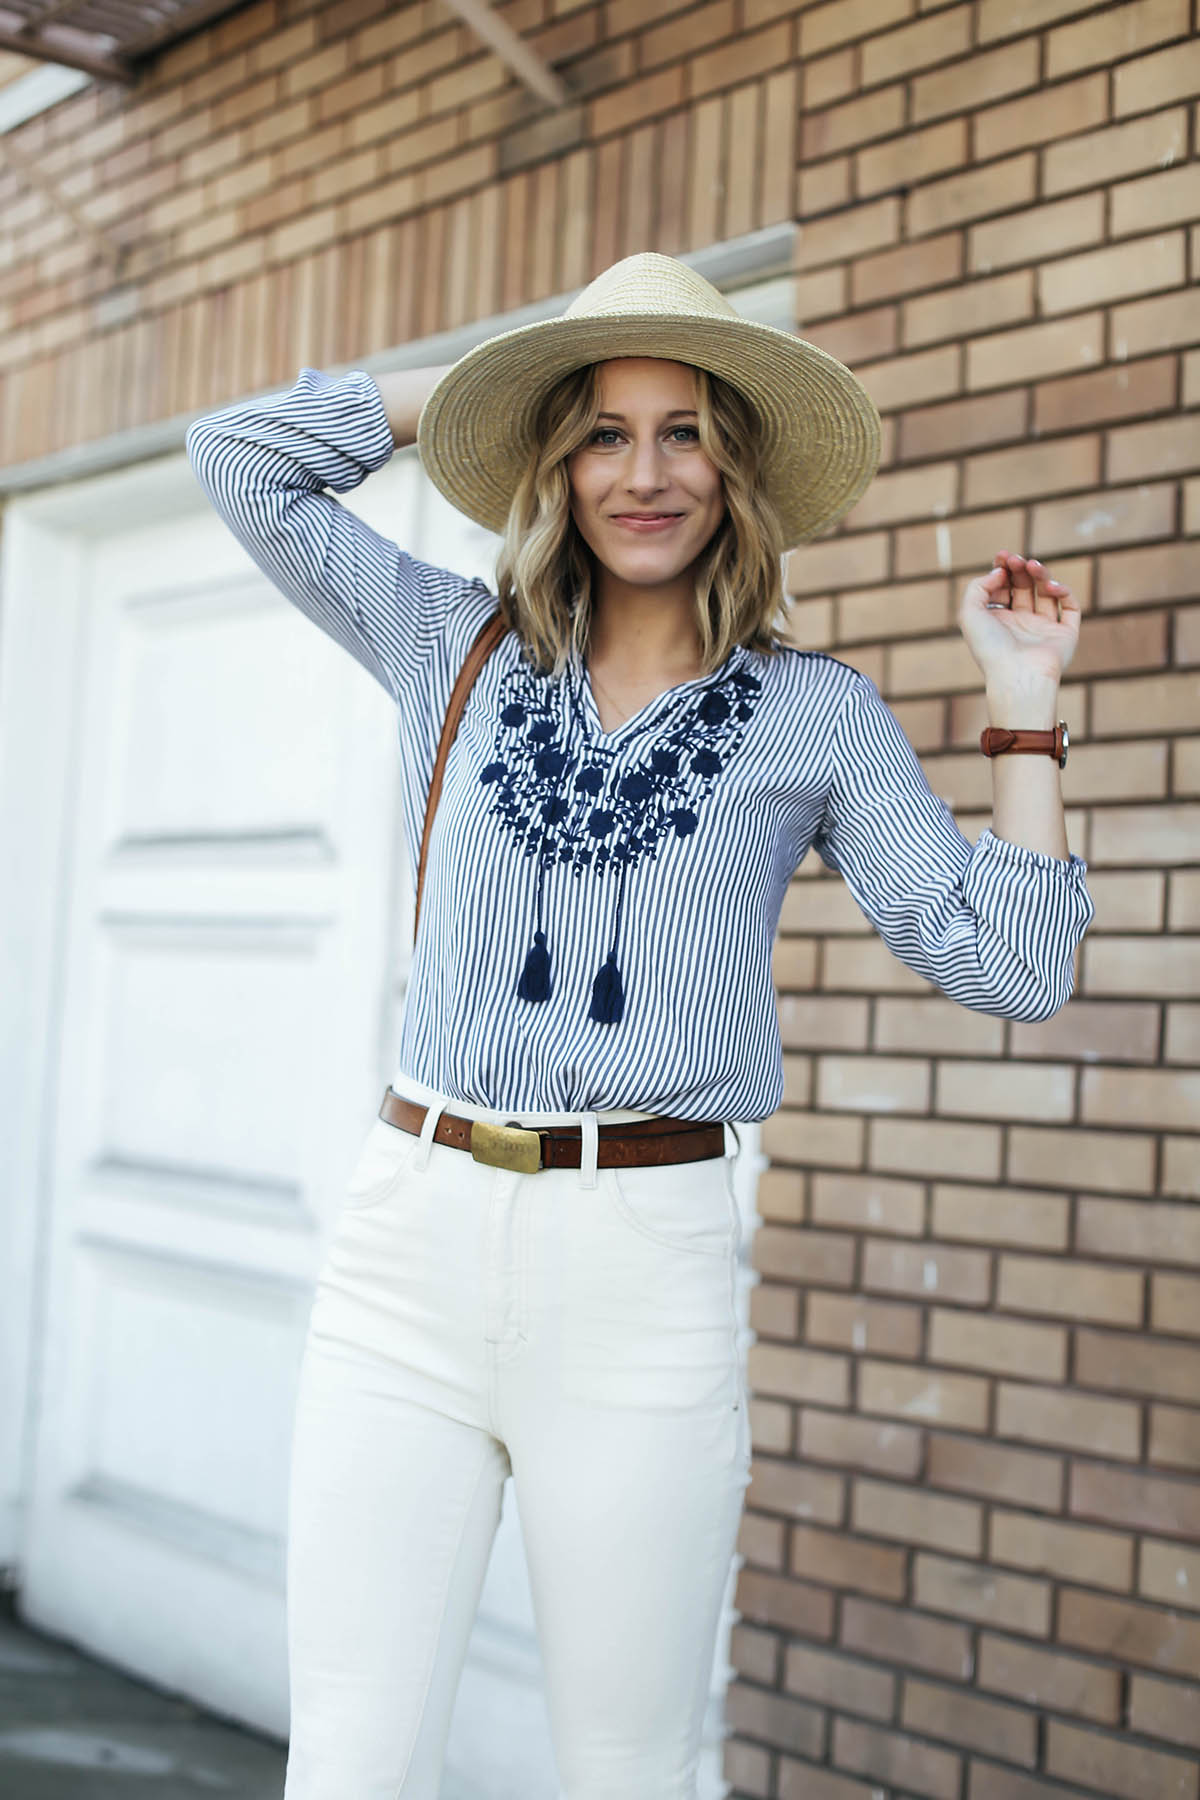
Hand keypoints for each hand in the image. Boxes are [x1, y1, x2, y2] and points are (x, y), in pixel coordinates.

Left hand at [960, 552, 1080, 700]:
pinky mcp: (1065, 634)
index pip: (1002, 587)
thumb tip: (999, 571)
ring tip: (1033, 566)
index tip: (1003, 556)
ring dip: (1041, 575)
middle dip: (1020, 569)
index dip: (1003, 569)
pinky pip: (1070, 607)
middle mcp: (1020, 624)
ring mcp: (1043, 628)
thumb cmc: (990, 647)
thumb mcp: (969, 613)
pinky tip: (1052, 587)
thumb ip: (977, 586)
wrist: (1017, 675)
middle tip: (1017, 560)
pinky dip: (1063, 592)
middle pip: (1024, 586)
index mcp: (997, 621)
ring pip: (1046, 592)